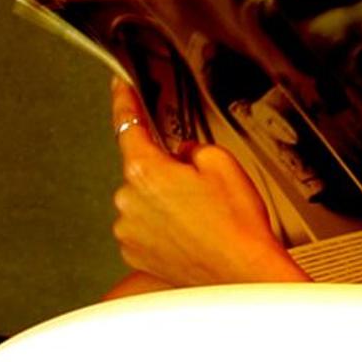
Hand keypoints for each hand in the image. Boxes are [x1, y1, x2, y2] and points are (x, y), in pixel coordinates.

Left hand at [109, 80, 308, 286]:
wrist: (241, 272)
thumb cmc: (235, 224)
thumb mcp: (221, 162)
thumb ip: (193, 146)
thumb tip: (183, 153)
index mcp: (146, 173)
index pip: (128, 125)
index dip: (124, 101)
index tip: (120, 88)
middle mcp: (130, 203)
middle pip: (141, 169)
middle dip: (165, 169)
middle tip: (199, 183)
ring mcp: (130, 232)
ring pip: (143, 200)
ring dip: (164, 200)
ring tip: (200, 214)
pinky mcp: (135, 255)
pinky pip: (144, 227)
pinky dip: (162, 225)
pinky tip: (191, 230)